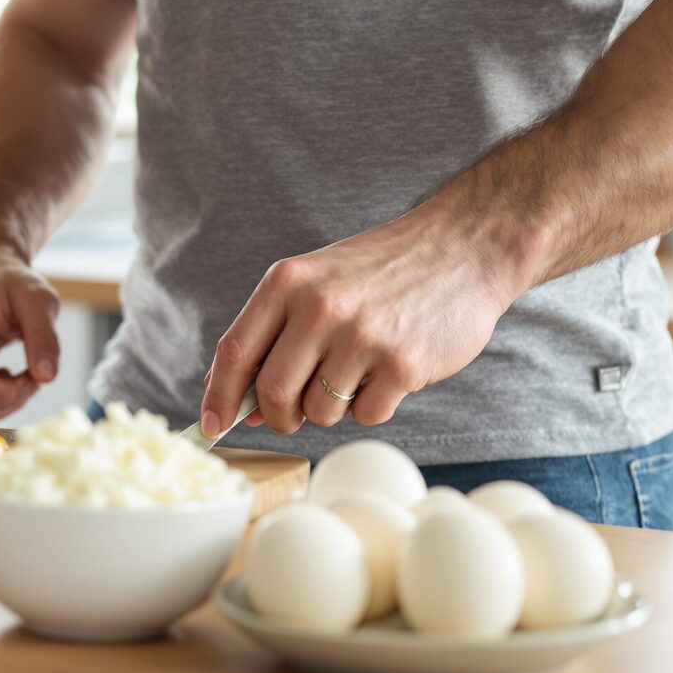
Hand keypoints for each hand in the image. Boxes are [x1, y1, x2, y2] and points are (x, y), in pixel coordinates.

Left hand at [200, 212, 522, 436]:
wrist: (462, 247)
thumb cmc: (381, 271)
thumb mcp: (316, 282)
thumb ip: (275, 334)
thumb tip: (241, 402)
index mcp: (287, 282)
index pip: (235, 351)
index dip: (217, 397)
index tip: (210, 426)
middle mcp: (319, 307)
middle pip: (272, 393)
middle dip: (277, 417)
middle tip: (293, 413)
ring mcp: (362, 336)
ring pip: (319, 412)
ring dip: (330, 409)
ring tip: (354, 374)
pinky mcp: (403, 364)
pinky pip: (366, 416)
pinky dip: (372, 407)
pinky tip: (388, 372)